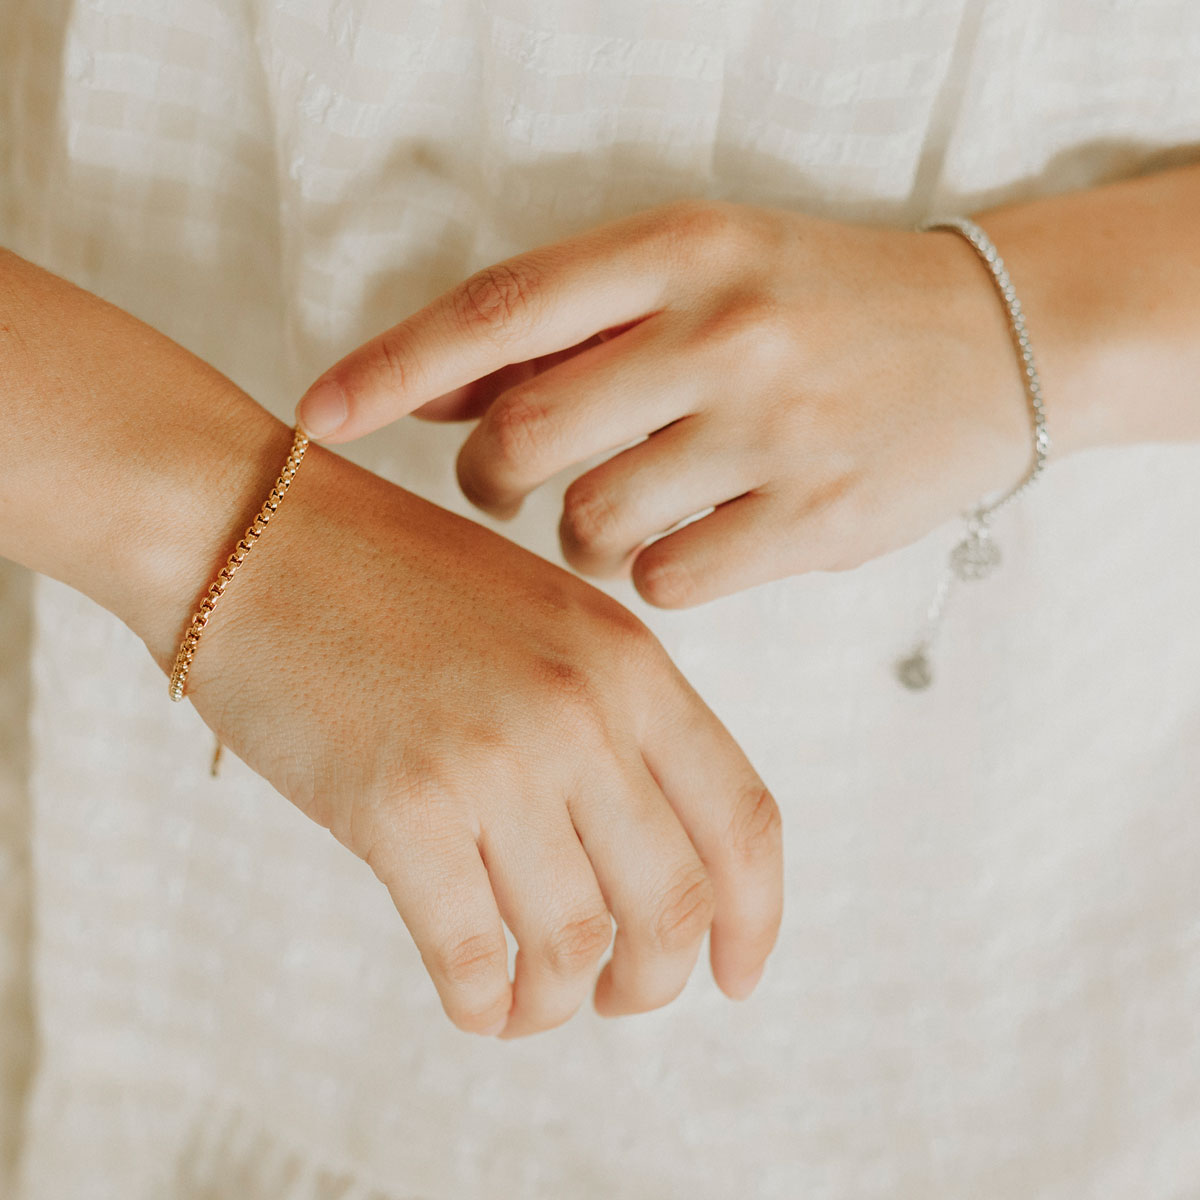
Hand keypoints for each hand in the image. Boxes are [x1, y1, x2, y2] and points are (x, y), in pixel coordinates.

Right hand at [169, 436, 781, 1037]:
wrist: (252, 534)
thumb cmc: (390, 581)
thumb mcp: (542, 620)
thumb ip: (608, 718)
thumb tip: (640, 856)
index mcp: (629, 659)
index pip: (743, 818)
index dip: (755, 918)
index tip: (735, 976)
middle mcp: (580, 709)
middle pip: (673, 901)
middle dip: (654, 980)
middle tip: (620, 998)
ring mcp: (494, 756)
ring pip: (575, 943)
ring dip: (560, 1002)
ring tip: (530, 1004)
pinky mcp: (398, 804)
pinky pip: (471, 954)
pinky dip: (482, 1003)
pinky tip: (474, 1000)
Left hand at [296, 199, 1033, 606]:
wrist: (993, 341)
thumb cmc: (819, 307)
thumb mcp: (700, 271)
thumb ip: (568, 327)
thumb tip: (429, 391)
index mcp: (680, 248)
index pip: (498, 312)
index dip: (391, 369)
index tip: (320, 418)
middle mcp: (721, 329)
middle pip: (524, 435)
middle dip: (492, 479)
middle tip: (512, 484)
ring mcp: (773, 427)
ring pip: (590, 522)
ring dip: (579, 534)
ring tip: (626, 509)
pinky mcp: (818, 518)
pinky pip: (668, 581)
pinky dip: (653, 574)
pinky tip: (691, 540)